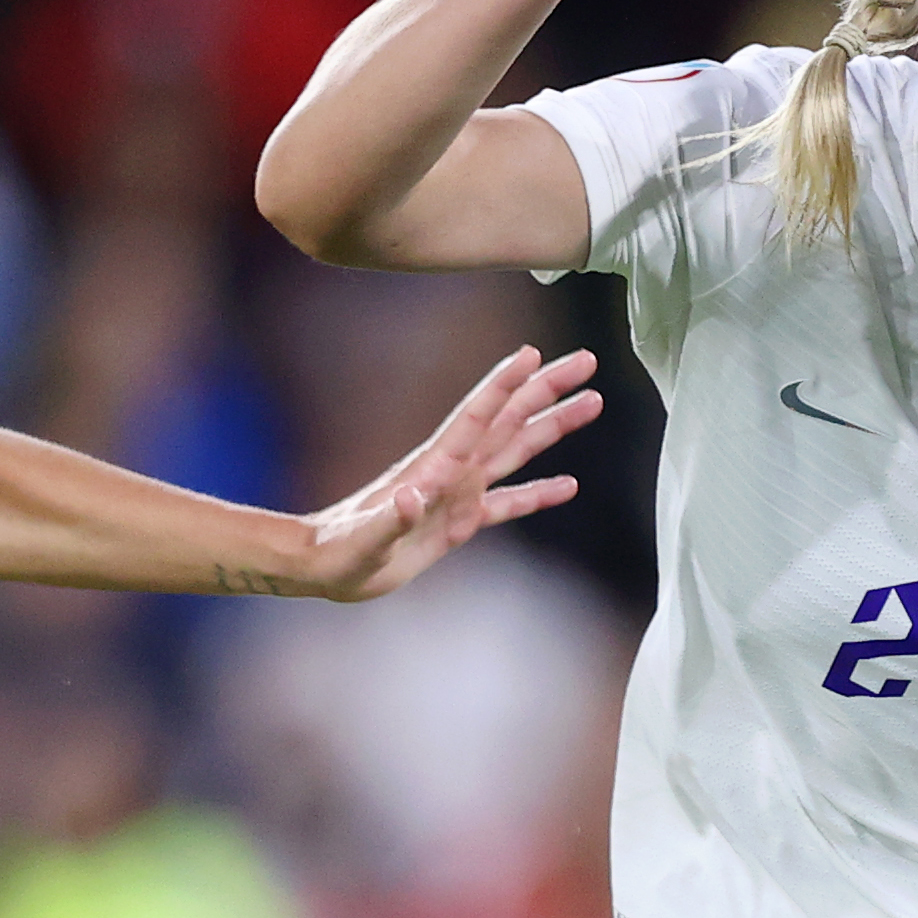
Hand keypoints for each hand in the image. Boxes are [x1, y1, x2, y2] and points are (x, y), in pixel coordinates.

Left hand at [299, 346, 602, 602]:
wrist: (325, 564)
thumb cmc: (339, 551)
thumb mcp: (364, 540)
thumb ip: (389, 519)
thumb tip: (411, 497)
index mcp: (434, 468)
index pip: (476, 417)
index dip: (503, 385)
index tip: (532, 353)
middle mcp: (453, 470)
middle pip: (509, 419)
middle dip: (547, 389)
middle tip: (587, 361)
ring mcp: (459, 493)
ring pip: (517, 451)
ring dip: (553, 427)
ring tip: (592, 403)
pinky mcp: (460, 521)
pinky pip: (508, 502)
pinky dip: (539, 493)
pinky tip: (568, 485)